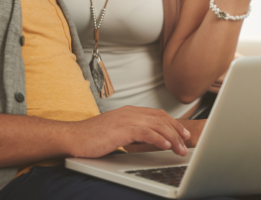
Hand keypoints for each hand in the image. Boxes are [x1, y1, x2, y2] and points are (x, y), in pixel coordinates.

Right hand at [66, 106, 190, 157]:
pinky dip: (159, 139)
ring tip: (180, 148)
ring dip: (172, 138)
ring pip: (157, 126)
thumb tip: (144, 141)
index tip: (182, 133)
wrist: (73, 137)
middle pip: (161, 119)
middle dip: (177, 130)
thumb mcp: (115, 132)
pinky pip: (146, 132)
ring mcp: (127, 119)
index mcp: (129, 112)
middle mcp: (130, 112)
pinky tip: (166, 146)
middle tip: (187, 141)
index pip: (157, 115)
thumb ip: (130, 133)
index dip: (172, 123)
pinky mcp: (123, 129)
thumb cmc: (91, 138)